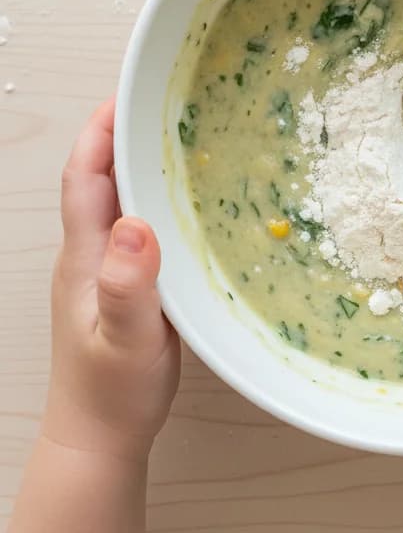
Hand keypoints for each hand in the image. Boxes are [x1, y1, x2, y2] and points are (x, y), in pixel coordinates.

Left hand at [43, 97, 180, 461]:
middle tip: (166, 104)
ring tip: (181, 137)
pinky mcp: (126, 284)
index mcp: (85, 256)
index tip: (128, 94)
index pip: (85, 177)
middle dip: (123, 133)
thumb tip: (137, 225)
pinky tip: (187, 201)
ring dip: (140, 163)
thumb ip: (128, 286)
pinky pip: (138, 225)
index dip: (100, 132)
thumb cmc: (111, 392)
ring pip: (119, 200)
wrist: (99, 438)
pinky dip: (156, 199)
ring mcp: (106, 269)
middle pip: (99, 178)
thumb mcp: (125, 338)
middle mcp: (90, 254)